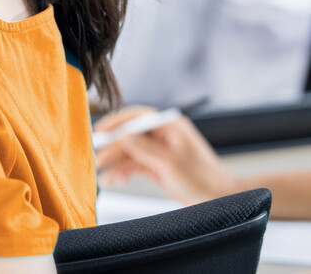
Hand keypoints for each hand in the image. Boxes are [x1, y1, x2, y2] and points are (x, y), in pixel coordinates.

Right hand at [96, 106, 238, 204]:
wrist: (220, 200)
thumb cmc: (204, 180)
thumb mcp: (171, 164)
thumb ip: (144, 149)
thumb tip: (122, 137)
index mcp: (169, 126)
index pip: (136, 117)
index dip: (115, 123)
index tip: (100, 133)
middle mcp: (162, 135)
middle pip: (128, 135)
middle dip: (112, 148)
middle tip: (97, 159)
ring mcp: (158, 150)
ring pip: (128, 152)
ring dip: (115, 163)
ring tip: (105, 177)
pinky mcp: (155, 165)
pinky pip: (133, 164)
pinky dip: (123, 172)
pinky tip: (116, 180)